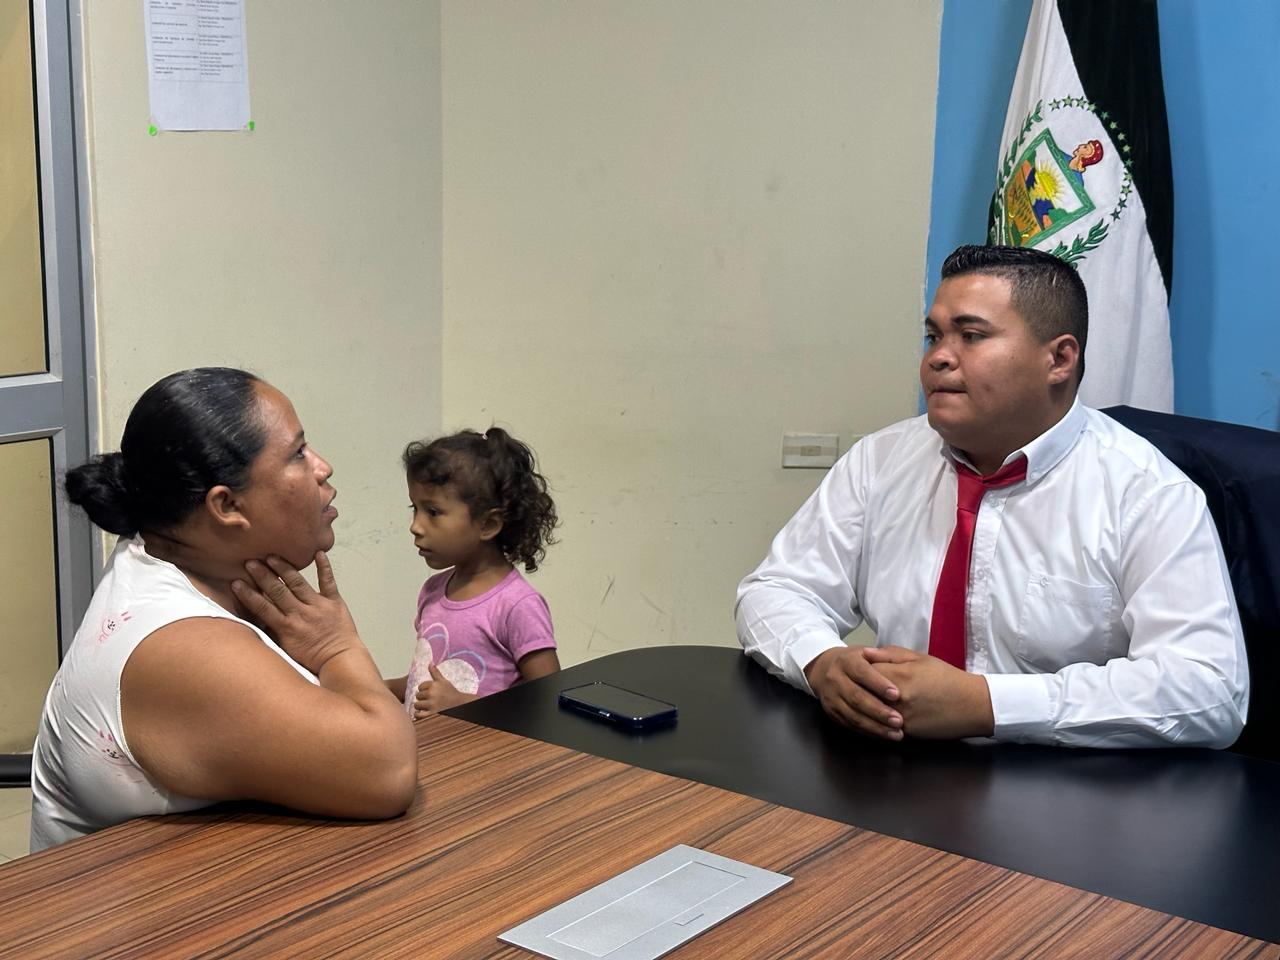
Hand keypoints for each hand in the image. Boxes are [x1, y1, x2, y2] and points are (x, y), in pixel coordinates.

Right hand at [232, 552, 360, 674]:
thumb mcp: (286, 650)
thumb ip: (273, 633)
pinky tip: (319, 553)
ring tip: (272, 556)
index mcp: (287, 628)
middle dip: (263, 576)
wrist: (340, 661)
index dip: (248, 594)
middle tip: (250, 562)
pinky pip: (328, 581)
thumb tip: (257, 620)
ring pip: (298, 583)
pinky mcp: (334, 602)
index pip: (263, 607)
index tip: (236, 582)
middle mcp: (300, 614)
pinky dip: (324, 567)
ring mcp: (318, 606)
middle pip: (278, 591)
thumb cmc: (313, 658)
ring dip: (284, 568)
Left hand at [412, 664, 477, 716]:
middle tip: (429, 699)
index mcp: (434, 685)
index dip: (424, 689)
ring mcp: (432, 705)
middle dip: (422, 698)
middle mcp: (432, 694)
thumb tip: (430, 663)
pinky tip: (421, 713)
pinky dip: (418, 714)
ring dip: (419, 706)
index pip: (420, 686)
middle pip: (418, 695)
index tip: (429, 692)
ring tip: (426, 706)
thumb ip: (435, 672)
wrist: (460, 705)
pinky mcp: (432, 714)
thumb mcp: (444, 681)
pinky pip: (418, 715)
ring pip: (417, 705)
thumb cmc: (451, 693)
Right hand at [804, 646, 903, 740]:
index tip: (896, 695)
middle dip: (879, 711)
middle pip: (857, 697)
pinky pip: (851, 725)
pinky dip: (869, 732)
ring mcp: (832, 698)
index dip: (878, 684)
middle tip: (899, 720)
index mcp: (846, 661)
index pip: (862, 672)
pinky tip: (885, 734)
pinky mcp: (832, 713)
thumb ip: (883, 656)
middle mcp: (835, 679)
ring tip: (896, 733)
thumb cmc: (855, 661)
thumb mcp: (867, 651)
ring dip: (876, 726)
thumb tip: (898, 665)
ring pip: (853, 715)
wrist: (824, 669)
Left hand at [860, 646, 994, 738]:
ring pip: (872, 712)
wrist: (972, 705)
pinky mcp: (907, 731)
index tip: (853, 669)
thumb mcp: (920, 658)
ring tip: (860, 702)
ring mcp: (901, 716)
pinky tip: (874, 716)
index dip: (857, 670)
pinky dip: (877, 721)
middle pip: (864, 693)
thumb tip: (865, 653)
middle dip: (857, 690)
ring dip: (865, 707)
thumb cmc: (946, 678)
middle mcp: (896, 698)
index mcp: (899, 675)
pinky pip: (884, 726)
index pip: (864, 672)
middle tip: (852, 687)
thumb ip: (890, 655)